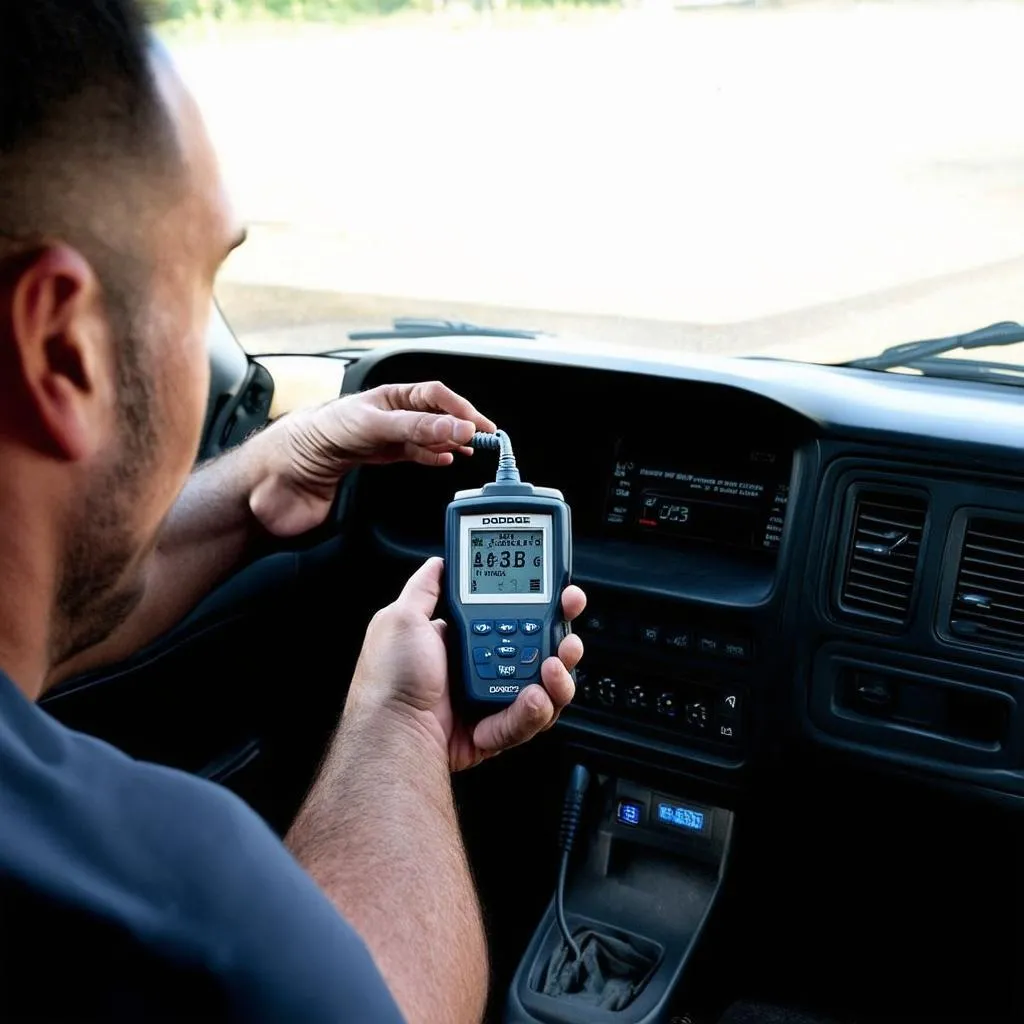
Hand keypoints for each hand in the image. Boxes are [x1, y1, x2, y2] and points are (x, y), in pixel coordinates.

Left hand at [249, 382, 495, 537]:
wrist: (271, 482)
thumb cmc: (305, 442)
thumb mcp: (368, 428)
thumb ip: (414, 428)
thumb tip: (455, 427)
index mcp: (381, 398)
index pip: (433, 395)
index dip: (460, 408)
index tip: (481, 425)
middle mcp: (381, 417)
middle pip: (432, 414)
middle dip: (460, 423)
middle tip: (485, 437)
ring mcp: (377, 440)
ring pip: (425, 436)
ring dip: (449, 441)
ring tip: (470, 448)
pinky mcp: (371, 463)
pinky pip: (410, 455)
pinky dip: (430, 457)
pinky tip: (443, 460)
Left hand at [348, 558, 585, 771]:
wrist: (391, 729)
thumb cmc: (390, 678)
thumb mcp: (402, 618)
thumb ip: (425, 588)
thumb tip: (439, 562)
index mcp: (464, 640)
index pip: (515, 618)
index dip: (544, 608)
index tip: (563, 598)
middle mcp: (480, 668)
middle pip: (538, 654)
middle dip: (563, 644)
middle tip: (569, 638)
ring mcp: (489, 701)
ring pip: (542, 689)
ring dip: (558, 679)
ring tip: (553, 668)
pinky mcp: (494, 732)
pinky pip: (526, 720)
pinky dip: (534, 710)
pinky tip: (533, 698)